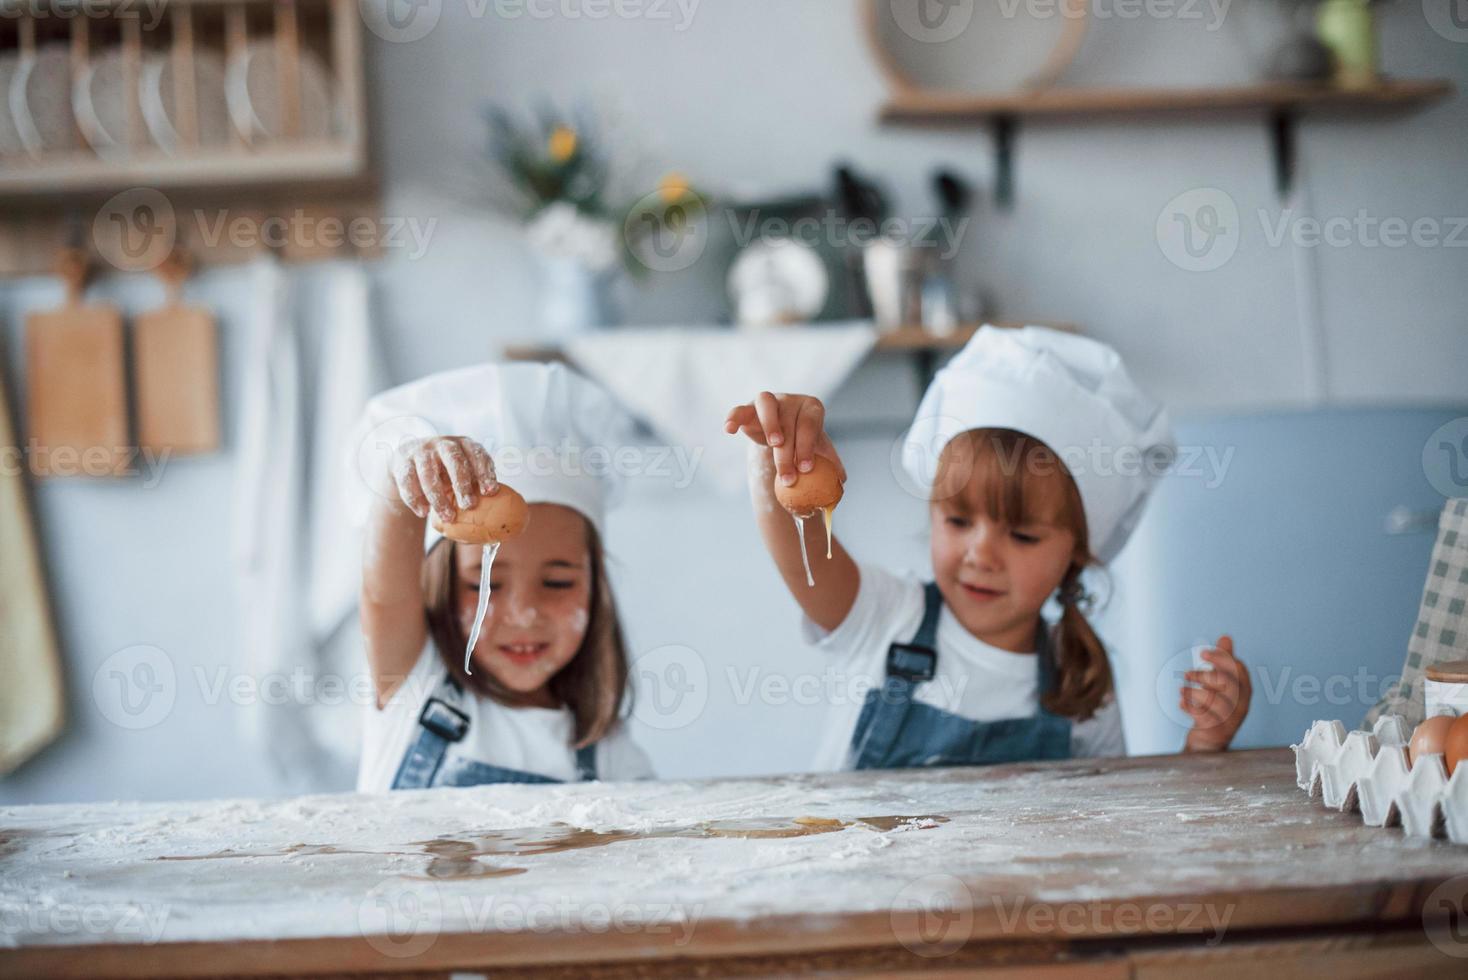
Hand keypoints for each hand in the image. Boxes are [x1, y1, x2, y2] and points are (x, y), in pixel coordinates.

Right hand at [388, 436, 497, 523]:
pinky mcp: (403, 463)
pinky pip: (408, 482)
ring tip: (448, 517)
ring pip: (428, 474)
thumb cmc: (446, 472)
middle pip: (454, 460)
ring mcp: (421, 452)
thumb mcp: (462, 471)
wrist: (408, 461)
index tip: (490, 492)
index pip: (477, 453)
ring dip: (438, 497)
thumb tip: (496, 519)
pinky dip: (416, 499)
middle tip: (469, 505)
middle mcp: (443, 444)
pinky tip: (423, 512)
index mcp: (464, 444)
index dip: (484, 472)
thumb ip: (476, 486)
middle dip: (462, 483)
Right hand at [725, 391, 846, 488]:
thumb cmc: (804, 445)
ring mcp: (768, 401)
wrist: (783, 438)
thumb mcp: (820, 454)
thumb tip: (840, 481)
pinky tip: (729, 430)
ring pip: (766, 404)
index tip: (806, 469)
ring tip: (774, 446)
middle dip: (788, 452)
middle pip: (789, 421)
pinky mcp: (748, 409)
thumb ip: (832, 465)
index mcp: (812, 407)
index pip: (810, 423)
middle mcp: (790, 399)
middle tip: (788, 478)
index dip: (808, 445)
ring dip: (770, 424)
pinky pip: (739, 410)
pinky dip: (733, 417)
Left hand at [1181, 635, 1250, 751]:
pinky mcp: (1216, 730)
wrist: (1211, 740)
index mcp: (1244, 690)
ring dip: (1193, 692)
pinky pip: (1202, 716)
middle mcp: (1241, 704)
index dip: (1220, 658)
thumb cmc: (1217, 707)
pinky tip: (1181, 703)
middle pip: (1226, 683)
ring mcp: (1230, 719)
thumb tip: (1226, 637)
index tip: (1202, 653)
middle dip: (1204, 675)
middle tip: (1187, 673)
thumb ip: (1224, 661)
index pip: (1238, 669)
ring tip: (1182, 690)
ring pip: (1213, 700)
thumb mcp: (1222, 684)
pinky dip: (1188, 707)